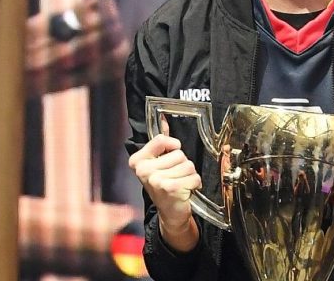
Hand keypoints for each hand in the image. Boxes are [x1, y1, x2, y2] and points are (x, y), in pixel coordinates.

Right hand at [128, 125, 201, 251]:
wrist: (170, 213)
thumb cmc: (165, 186)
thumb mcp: (158, 164)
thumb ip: (161, 144)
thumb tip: (164, 120)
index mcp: (138, 161)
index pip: (161, 140)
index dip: (172, 146)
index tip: (171, 155)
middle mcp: (144, 170)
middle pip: (179, 154)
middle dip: (183, 165)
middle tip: (175, 177)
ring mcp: (156, 180)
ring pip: (188, 165)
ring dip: (189, 175)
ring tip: (180, 184)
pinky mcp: (170, 188)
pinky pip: (194, 177)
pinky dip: (195, 183)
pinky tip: (185, 191)